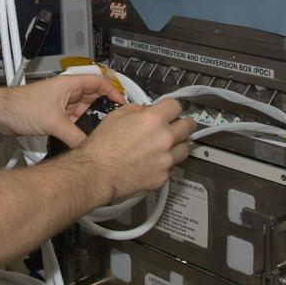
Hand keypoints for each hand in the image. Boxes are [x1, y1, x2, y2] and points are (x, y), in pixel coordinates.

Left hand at [0, 74, 126, 146]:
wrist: (1, 114)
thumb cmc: (20, 107)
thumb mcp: (53, 122)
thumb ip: (74, 136)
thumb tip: (88, 148)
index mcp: (69, 84)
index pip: (99, 81)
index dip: (113, 91)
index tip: (122, 103)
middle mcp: (67, 92)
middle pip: (93, 97)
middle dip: (104, 108)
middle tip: (115, 121)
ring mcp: (60, 104)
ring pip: (83, 110)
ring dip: (91, 119)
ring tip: (103, 131)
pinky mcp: (54, 115)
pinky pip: (73, 120)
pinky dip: (80, 127)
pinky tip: (84, 138)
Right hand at [77, 98, 195, 200]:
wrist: (96, 173)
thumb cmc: (102, 146)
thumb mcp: (116, 116)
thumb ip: (137, 110)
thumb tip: (146, 111)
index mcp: (154, 120)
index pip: (176, 106)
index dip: (172, 107)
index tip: (170, 111)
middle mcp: (165, 139)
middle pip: (188, 126)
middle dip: (183, 124)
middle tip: (178, 125)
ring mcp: (166, 160)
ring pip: (185, 148)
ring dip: (178, 145)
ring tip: (168, 145)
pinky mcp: (163, 177)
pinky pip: (171, 167)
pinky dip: (165, 164)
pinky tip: (153, 163)